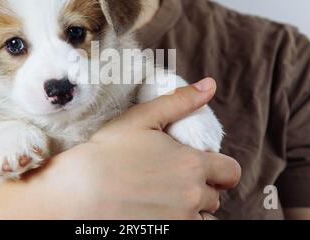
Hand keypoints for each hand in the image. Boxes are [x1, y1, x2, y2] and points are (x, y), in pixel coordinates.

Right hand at [28, 78, 240, 218]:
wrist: (78, 191)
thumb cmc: (107, 152)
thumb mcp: (142, 118)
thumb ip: (180, 101)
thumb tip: (210, 85)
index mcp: (192, 165)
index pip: (231, 171)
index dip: (219, 167)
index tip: (199, 165)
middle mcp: (193, 196)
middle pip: (216, 196)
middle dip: (201, 186)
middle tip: (173, 178)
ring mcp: (180, 220)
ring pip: (203, 217)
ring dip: (192, 208)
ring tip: (165, 196)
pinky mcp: (167, 234)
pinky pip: (187, 230)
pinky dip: (179, 220)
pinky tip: (157, 210)